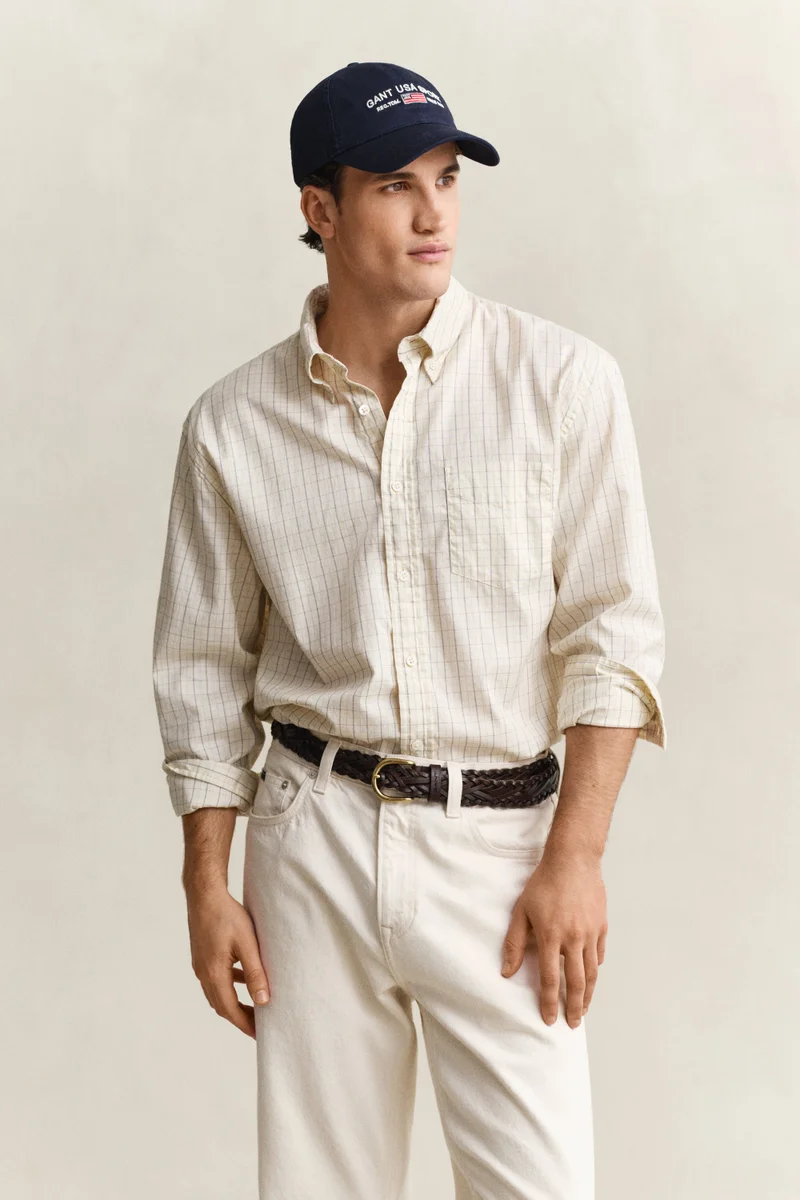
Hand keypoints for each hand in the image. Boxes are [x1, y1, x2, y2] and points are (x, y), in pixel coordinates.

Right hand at [185, 887, 270, 1038]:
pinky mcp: (202, 956)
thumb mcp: (247, 944)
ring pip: (218, 993)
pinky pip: (216, 979)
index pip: (230, 1009)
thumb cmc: (226, 916)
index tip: (260, 1034)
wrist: (204, 895)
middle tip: (259, 1025)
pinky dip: (230, 985)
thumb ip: (255, 973)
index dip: (245, 1024)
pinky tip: (244, 979)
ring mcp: (200, 965)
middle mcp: (203, 973)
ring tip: (254, 1006)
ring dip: (235, 1002)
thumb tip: (263, 1001)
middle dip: (240, 1017)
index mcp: (214, 974)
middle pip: (222, 1005)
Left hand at [500, 848, 606, 1027]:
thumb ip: (515, 943)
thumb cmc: (544, 883)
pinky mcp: (602, 925)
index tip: (550, 1019)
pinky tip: (591, 975)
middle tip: (573, 1023)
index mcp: (551, 937)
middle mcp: (574, 939)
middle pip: (576, 982)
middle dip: (574, 1006)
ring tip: (584, 1008)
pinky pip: (599, 954)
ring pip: (591, 972)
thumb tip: (507, 972)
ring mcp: (591, 933)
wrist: (573, 860)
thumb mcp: (521, 911)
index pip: (550, 979)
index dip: (549, 1002)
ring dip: (588, 994)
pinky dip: (595, 968)